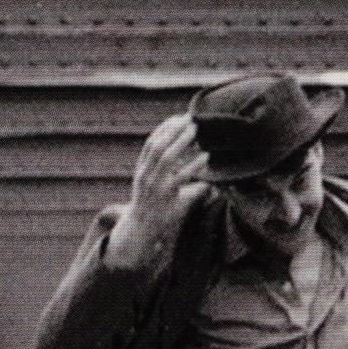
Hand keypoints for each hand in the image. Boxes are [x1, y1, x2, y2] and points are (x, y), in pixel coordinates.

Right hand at [107, 114, 212, 266]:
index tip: (178, 118)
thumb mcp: (153, 186)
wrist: (142, 230)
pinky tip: (205, 157)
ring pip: (166, 158)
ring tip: (196, 131)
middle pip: (158, 146)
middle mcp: (145, 175)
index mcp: (142, 169)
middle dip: (174, 130)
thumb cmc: (152, 206)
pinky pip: (180, 178)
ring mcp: (153, 186)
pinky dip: (193, 166)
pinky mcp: (164, 197)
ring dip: (182, 142)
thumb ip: (165, 171)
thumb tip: (186, 157)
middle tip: (191, 120)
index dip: (164, 128)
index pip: (151, 143)